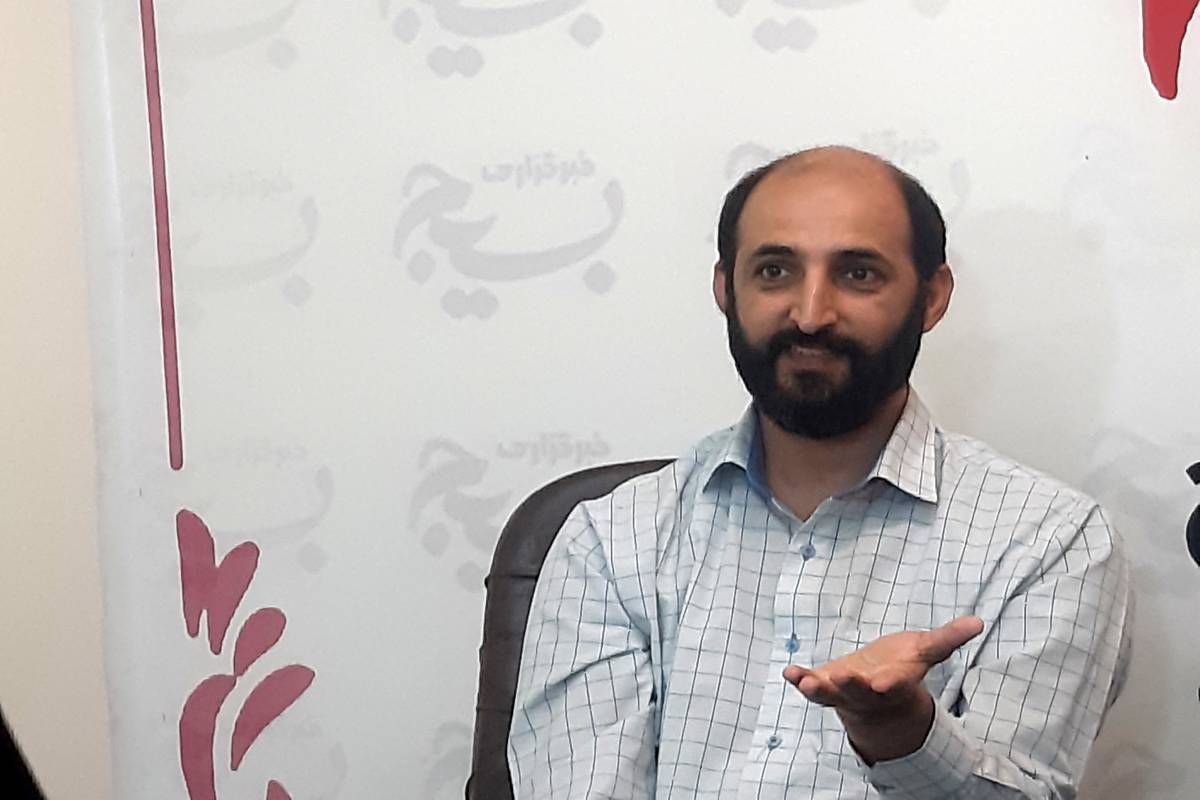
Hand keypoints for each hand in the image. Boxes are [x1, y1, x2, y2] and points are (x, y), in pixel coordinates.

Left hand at [782, 616, 983, 763]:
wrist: (879, 694)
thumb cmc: (903, 666)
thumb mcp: (926, 652)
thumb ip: (947, 638)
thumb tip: (977, 622)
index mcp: (896, 684)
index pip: (895, 685)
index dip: (890, 684)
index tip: (883, 683)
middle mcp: (868, 693)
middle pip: (859, 692)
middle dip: (851, 686)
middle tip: (840, 678)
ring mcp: (843, 693)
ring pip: (830, 695)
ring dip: (817, 688)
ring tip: (804, 680)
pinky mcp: (824, 686)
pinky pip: (811, 685)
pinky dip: (799, 679)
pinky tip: (789, 672)